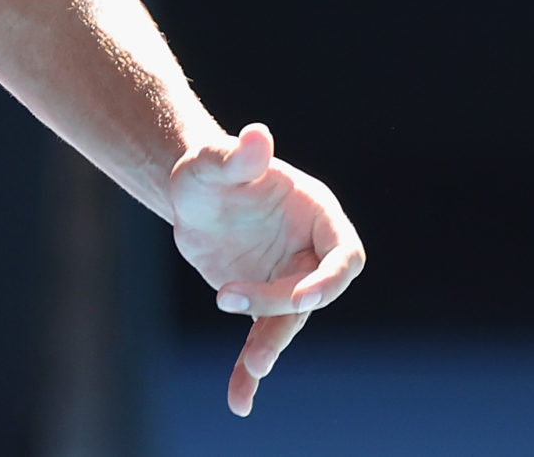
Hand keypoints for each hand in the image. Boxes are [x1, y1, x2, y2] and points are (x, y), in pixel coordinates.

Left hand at [168, 122, 365, 416]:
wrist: (189, 196)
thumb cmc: (207, 170)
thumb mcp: (212, 162)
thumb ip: (235, 155)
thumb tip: (256, 134)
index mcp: (316, 215)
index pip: (344, 255)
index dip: (329, 279)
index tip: (302, 296)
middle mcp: (310, 252)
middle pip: (312, 292)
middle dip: (276, 302)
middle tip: (226, 296)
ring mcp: (290, 280)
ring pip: (289, 324)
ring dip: (268, 347)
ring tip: (249, 372)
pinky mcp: (264, 303)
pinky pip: (263, 339)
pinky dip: (250, 368)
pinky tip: (240, 399)